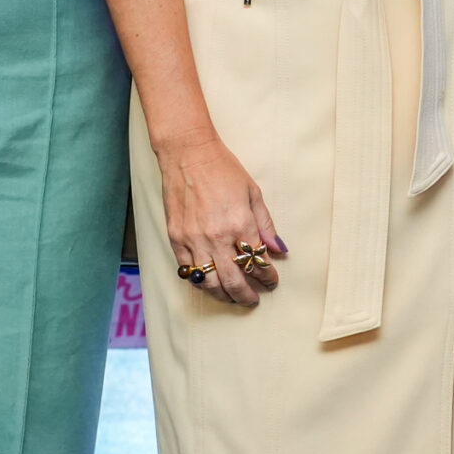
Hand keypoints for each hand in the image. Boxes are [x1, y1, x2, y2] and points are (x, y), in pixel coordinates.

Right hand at [156, 132, 284, 307]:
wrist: (188, 154)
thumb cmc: (223, 169)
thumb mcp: (253, 192)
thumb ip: (265, 224)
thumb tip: (278, 249)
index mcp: (240, 224)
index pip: (257, 262)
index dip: (267, 276)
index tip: (271, 280)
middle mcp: (217, 237)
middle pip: (234, 281)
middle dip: (247, 295)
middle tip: (254, 298)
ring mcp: (194, 240)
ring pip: (210, 282)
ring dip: (224, 294)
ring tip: (233, 296)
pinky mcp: (176, 239)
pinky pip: (188, 271)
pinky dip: (200, 281)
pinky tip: (210, 282)